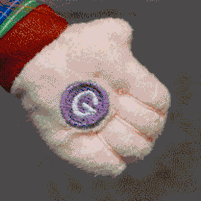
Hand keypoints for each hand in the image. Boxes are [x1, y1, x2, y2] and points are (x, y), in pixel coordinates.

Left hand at [10, 18, 168, 174]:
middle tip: (109, 102)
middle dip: (134, 117)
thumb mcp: (102, 34)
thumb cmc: (72, 45)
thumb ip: (122, 34)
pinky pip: (110, 167)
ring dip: (121, 137)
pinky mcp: (81, 150)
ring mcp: (104, 134)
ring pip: (138, 150)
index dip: (148, 100)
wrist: (40, 61)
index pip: (160, 104)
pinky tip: (90, 137)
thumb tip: (126, 38)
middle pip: (152, 130)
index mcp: (134, 90)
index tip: (125, 89)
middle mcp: (123, 115)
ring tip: (98, 120)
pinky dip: (108, 158)